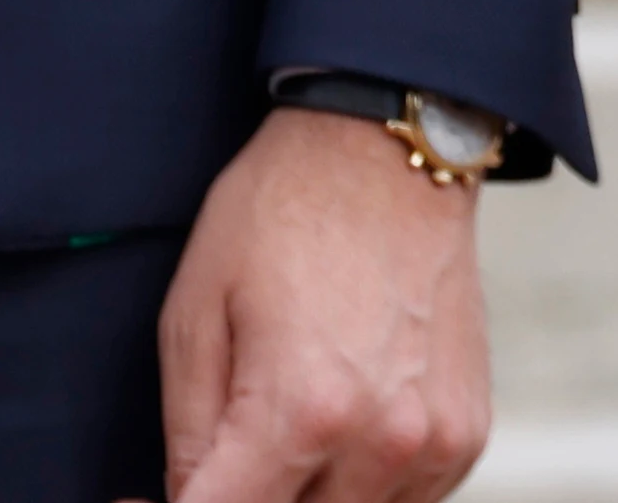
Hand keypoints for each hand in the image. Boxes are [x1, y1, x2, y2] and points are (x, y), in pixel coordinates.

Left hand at [161, 104, 496, 502]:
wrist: (387, 150)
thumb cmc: (283, 213)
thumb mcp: (195, 313)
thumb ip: (186, 435)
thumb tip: (183, 502)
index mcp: (301, 413)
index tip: (151, 499)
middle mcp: (380, 442)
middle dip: (249, 498)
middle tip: (228, 455)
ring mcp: (434, 443)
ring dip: (309, 497)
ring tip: (287, 433)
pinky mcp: (466, 434)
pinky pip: (406, 502)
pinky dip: (363, 488)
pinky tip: (341, 431)